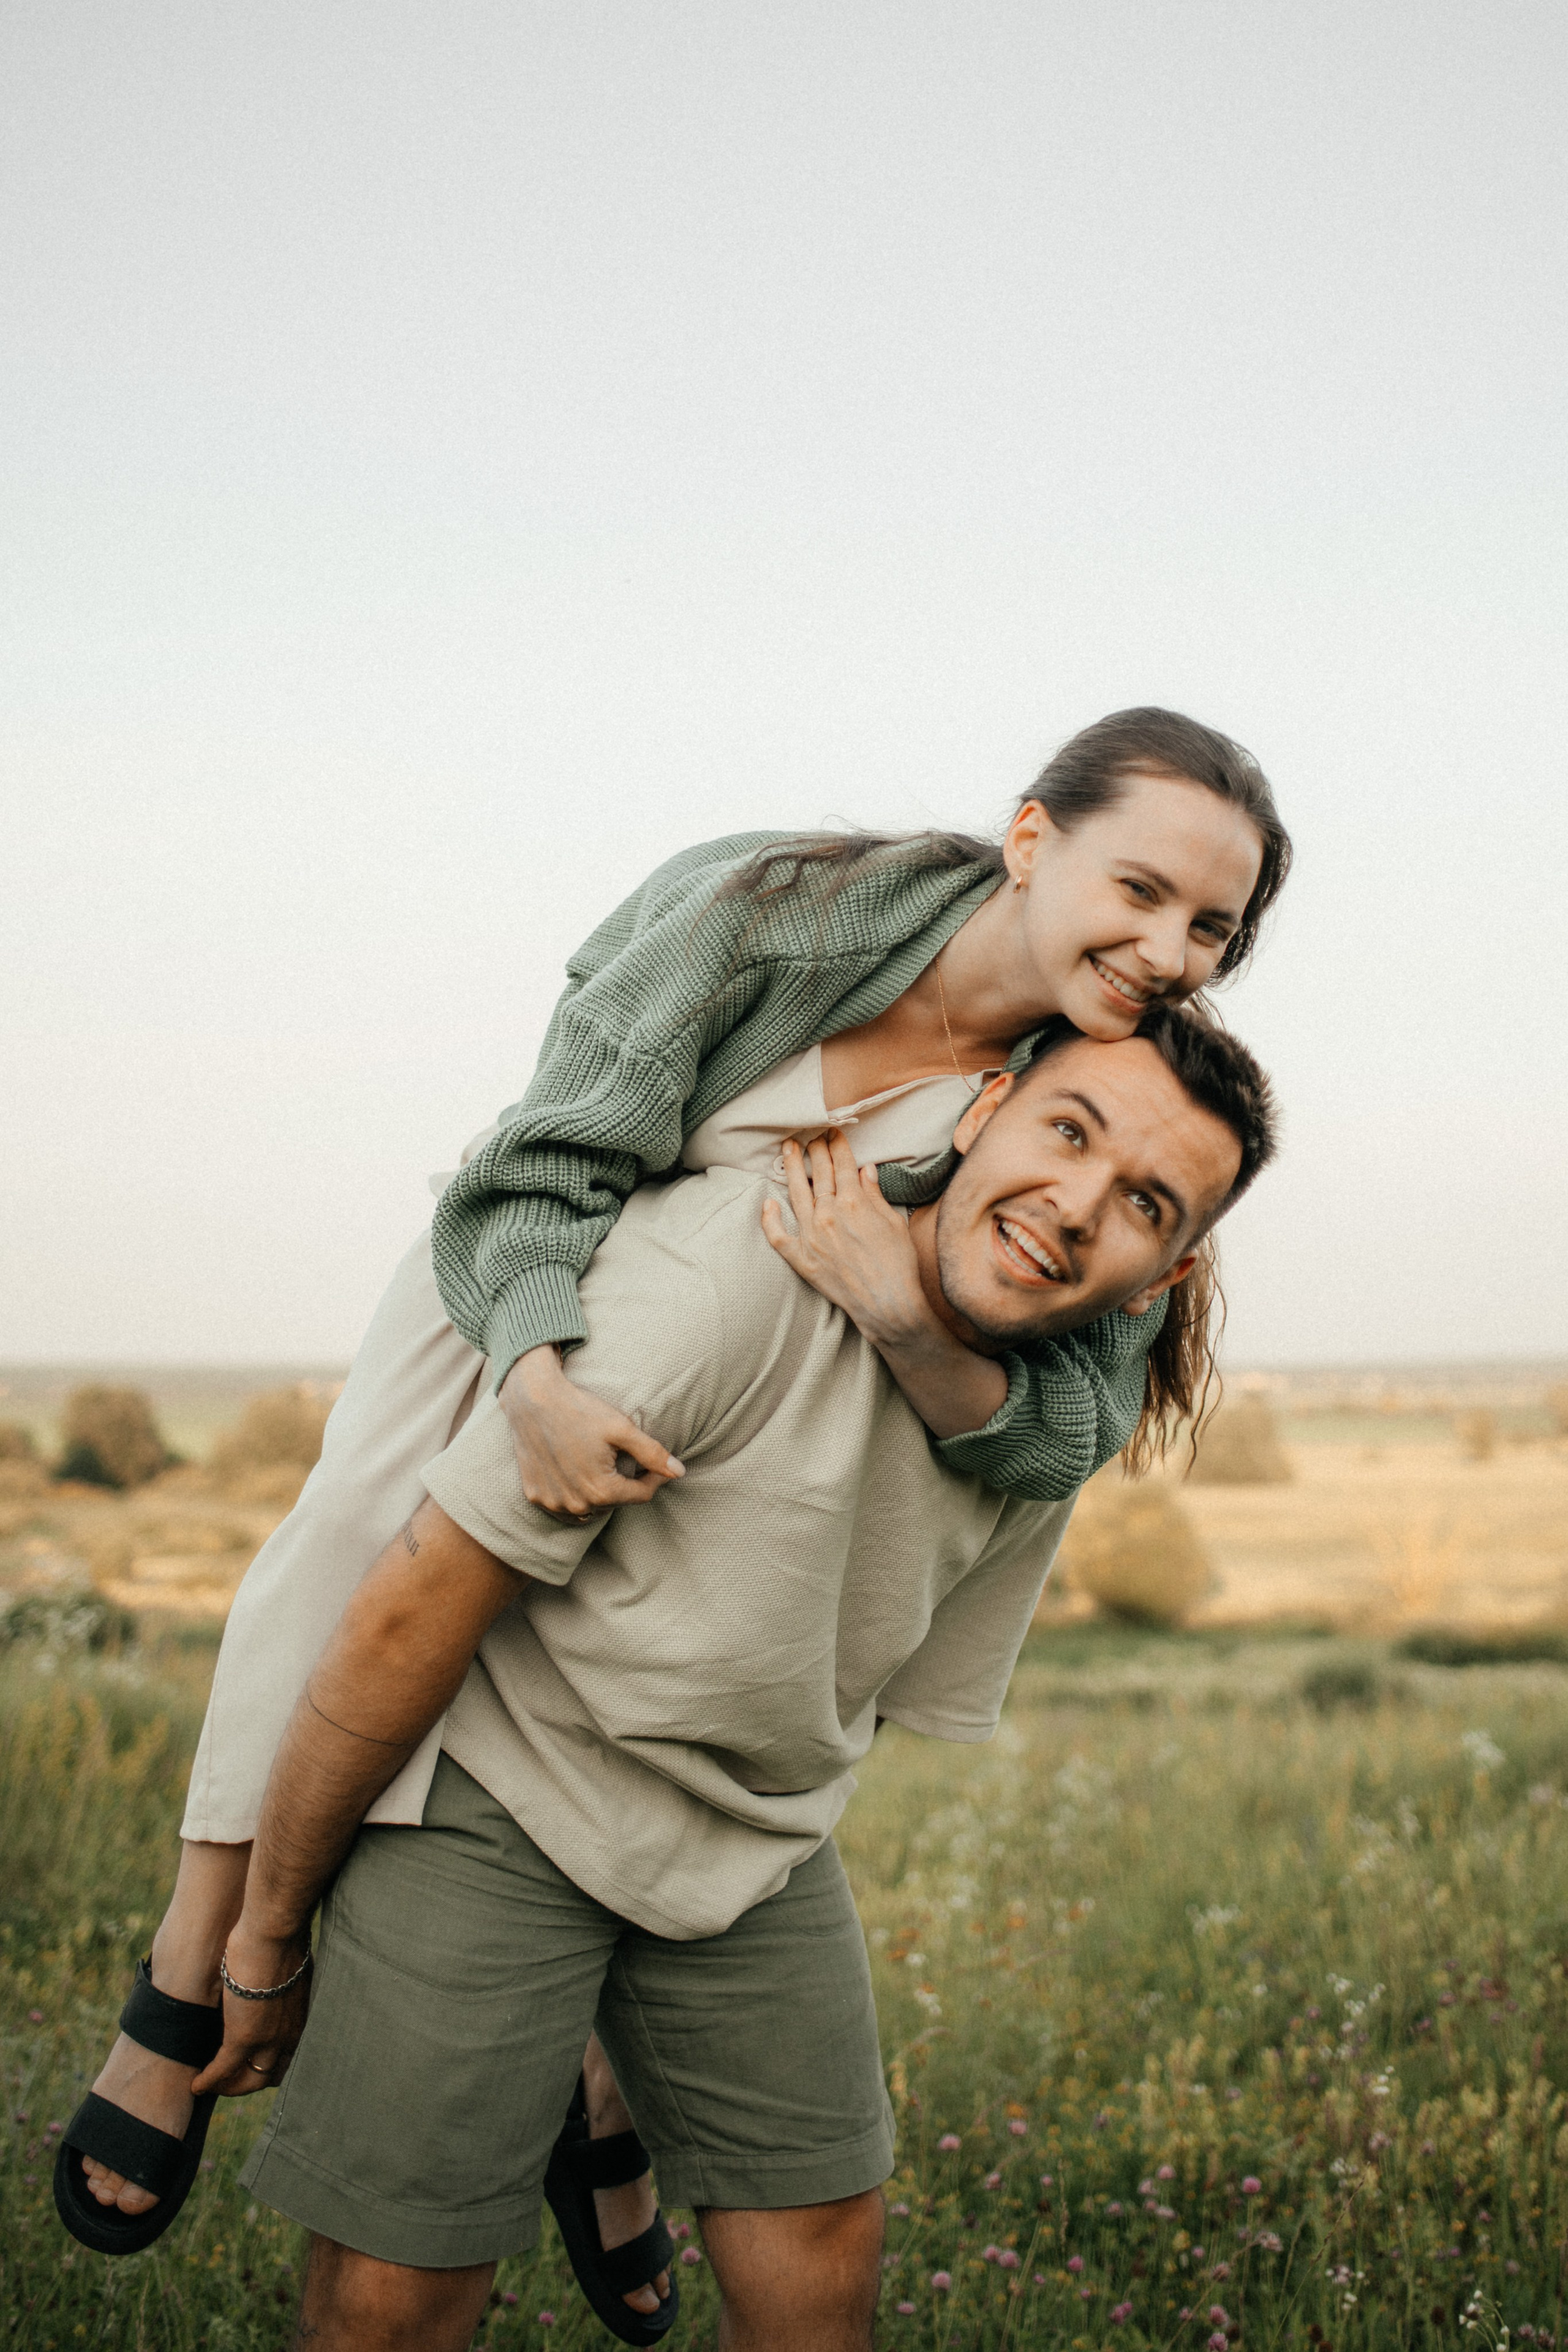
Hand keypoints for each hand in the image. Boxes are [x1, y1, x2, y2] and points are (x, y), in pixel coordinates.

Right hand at [191, 1920, 312, 2097]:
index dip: (270, 2064)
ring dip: (228, 2086)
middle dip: (250, 2081)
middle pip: (271, 2075)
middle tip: (231, 2080)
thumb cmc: (283, 1939)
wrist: (274, 1933)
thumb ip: (286, 1984)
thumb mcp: (291, 1969)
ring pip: (248, 2080)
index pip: (288, 2056)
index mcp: (301, 2018)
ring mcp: (267, 2040)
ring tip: (212, 2085)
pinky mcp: (242, 2038)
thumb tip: (281, 1979)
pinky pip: (222, 2070)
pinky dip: (209, 2080)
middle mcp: (289, 2035)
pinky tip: (197, 2084)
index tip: (255, 2062)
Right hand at [500, 1347, 683, 1519]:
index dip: (654, 1478)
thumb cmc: (580, 1410)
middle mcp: (577, 1504)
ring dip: (600, 1494)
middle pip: (615, 1502)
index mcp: (601, 1490)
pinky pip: (564, 1506)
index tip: (657, 1463)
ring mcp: (553, 1503)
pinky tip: (576, 1473)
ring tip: (601, 1467)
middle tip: (623, 1458)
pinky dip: (574, 1496)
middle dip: (625, 1484)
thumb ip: (652, 1453)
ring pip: (590, 1508)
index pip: (642, 1495)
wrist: (533, 1399)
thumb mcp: (621, 1428)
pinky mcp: (536, 1496)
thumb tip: (680, 1472)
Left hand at [759, 1129, 940, 1347]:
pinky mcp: (802, 1260)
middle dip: (815, 1150)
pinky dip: (770, 1220)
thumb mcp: (893, 1222)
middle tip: (811, 1135)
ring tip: (787, 1149)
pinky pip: (778, 1237)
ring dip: (791, 1168)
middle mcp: (829, 1215)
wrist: (889, 1304)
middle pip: (819, 1173)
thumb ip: (875, 1195)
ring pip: (795, 1194)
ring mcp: (812, 1237)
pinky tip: (767, 1203)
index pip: (842, 1164)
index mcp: (854, 1203)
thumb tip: (864, 1170)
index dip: (837, 1145)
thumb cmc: (898, 1265)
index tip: (832, 1131)